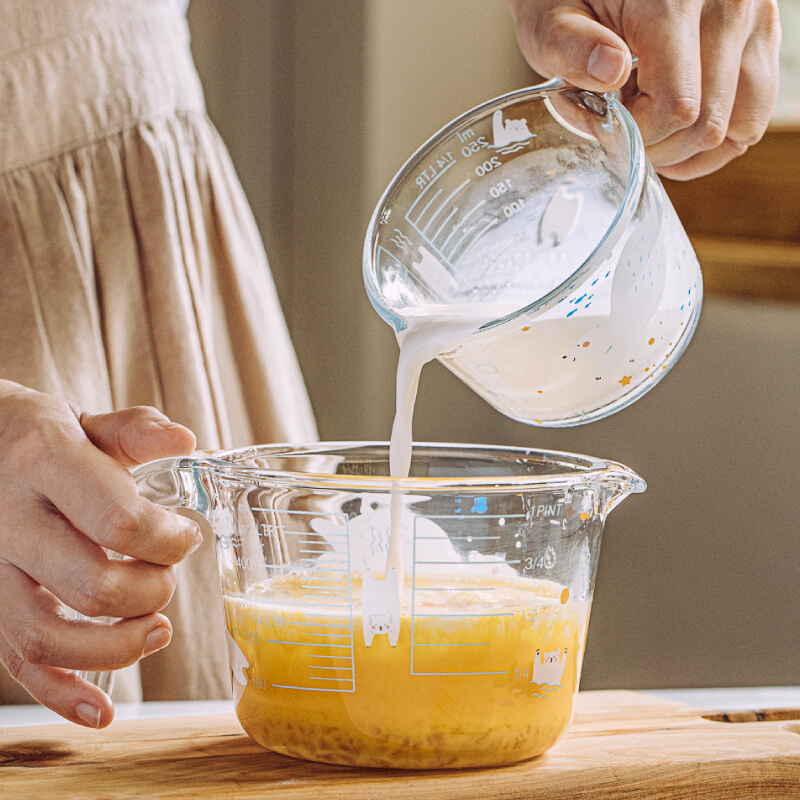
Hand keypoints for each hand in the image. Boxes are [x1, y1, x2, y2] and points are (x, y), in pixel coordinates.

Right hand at [0, 381, 199, 726]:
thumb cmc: (42, 439)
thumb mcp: (88, 424)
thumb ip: (137, 430)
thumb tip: (186, 440)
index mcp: (44, 464)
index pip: (116, 520)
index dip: (166, 540)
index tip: (185, 536)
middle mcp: (11, 521)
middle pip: (91, 585)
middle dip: (151, 591)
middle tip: (169, 576)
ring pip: (49, 636)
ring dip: (118, 647)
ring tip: (159, 630)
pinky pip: (17, 663)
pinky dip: (60, 695)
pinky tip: (100, 712)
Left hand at [508, 0, 780, 178]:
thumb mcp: (549, 18)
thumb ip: (570, 45)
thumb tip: (610, 71)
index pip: (676, 107)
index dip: (637, 133)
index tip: (603, 122)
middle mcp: (729, 4)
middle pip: (709, 123)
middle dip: (658, 145)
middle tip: (621, 126)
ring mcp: (754, 19)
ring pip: (738, 126)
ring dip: (689, 148)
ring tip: (647, 127)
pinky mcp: (761, 35)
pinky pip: (753, 113)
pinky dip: (717, 138)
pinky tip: (676, 131)